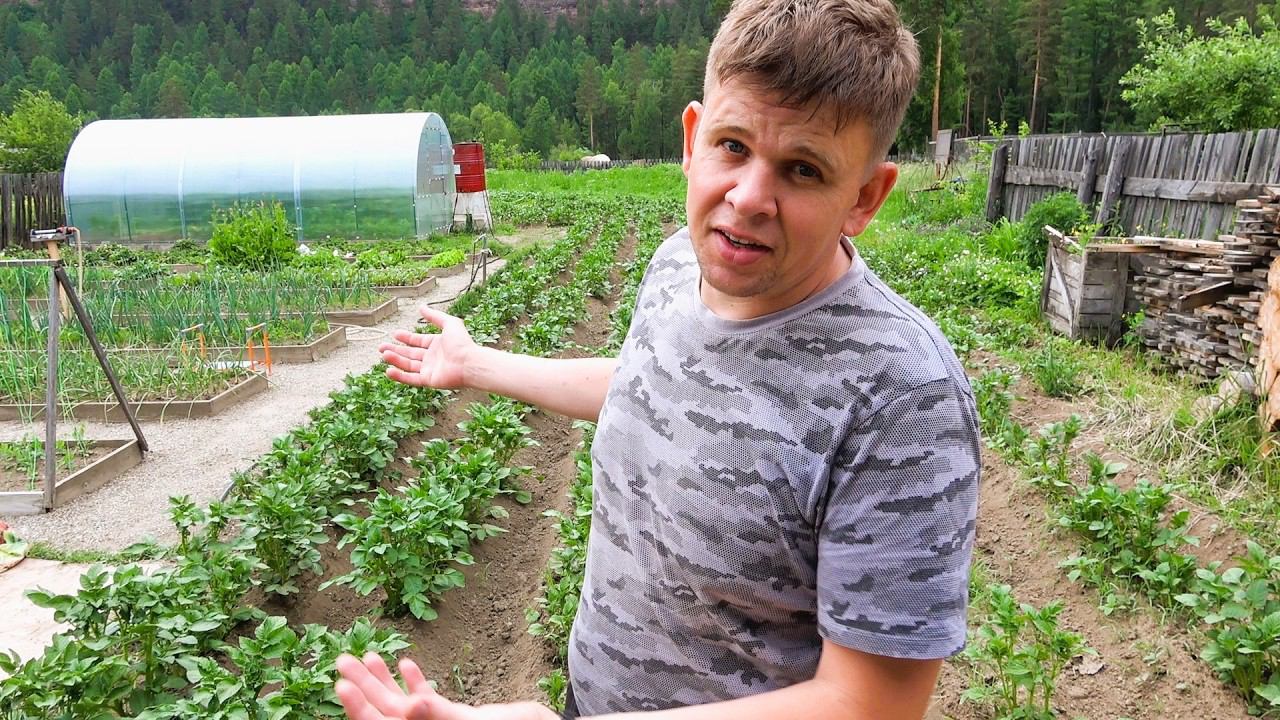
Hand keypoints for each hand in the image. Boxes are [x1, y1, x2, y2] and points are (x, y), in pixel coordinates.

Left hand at [335, 653, 558, 719]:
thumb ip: (441, 716)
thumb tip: (410, 705)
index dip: (361, 706)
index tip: (341, 683)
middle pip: (386, 714)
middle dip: (364, 687)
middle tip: (342, 658)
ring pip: (404, 706)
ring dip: (385, 681)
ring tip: (367, 655)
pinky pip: (429, 703)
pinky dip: (417, 683)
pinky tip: (408, 664)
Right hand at [379, 306, 476, 389]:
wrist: (469, 363)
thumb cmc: (462, 343)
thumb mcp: (449, 323)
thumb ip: (435, 316)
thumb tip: (421, 307)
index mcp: (437, 344)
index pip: (418, 341)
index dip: (406, 338)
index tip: (394, 334)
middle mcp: (432, 357)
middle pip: (410, 353)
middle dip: (395, 350)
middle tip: (381, 346)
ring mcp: (430, 369)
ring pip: (408, 365)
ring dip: (395, 360)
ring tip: (383, 354)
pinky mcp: (428, 380)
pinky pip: (411, 379)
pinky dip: (399, 376)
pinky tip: (388, 371)